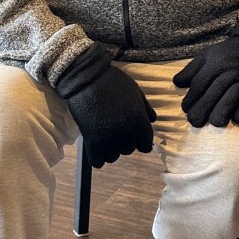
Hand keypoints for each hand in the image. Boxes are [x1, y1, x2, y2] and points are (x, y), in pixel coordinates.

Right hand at [56, 46, 155, 167]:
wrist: (86, 77)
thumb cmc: (112, 81)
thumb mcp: (135, 90)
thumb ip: (145, 108)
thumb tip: (153, 120)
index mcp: (139, 120)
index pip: (146, 144)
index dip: (140, 142)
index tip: (134, 139)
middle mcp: (127, 132)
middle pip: (129, 150)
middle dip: (124, 143)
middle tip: (115, 132)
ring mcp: (109, 137)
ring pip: (113, 157)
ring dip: (109, 150)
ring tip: (104, 139)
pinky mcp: (92, 140)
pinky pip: (97, 161)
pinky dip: (97, 158)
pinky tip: (95, 150)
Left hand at [173, 25, 238, 127]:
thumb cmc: (229, 54)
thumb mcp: (208, 55)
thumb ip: (191, 69)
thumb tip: (177, 84)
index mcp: (216, 63)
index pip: (199, 85)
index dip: (190, 100)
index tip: (185, 109)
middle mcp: (232, 72)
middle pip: (212, 96)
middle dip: (200, 112)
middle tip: (194, 121)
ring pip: (229, 103)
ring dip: (219, 116)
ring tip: (214, 122)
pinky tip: (235, 118)